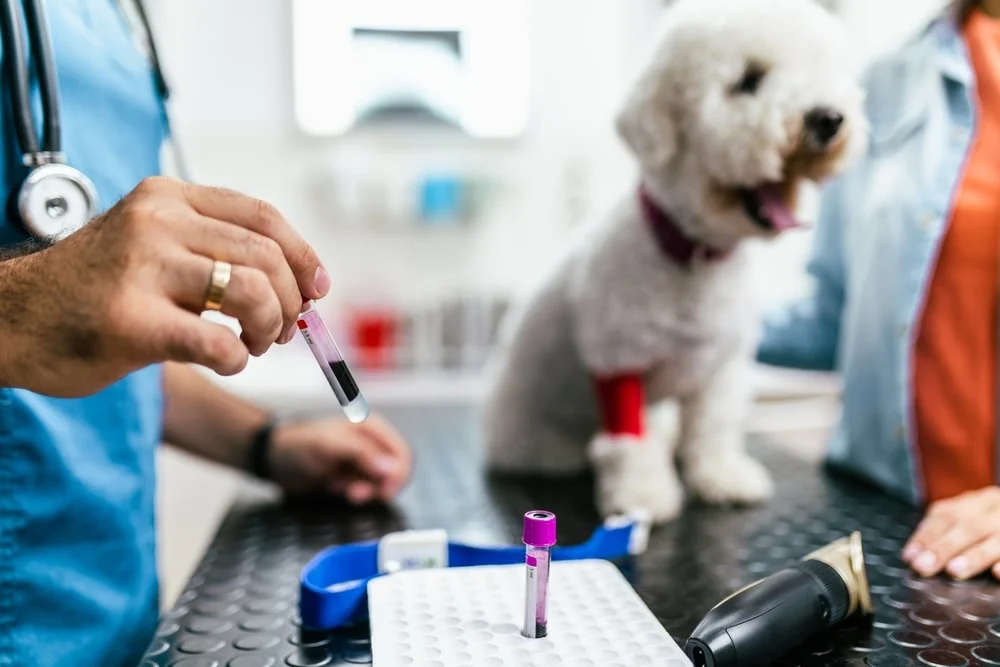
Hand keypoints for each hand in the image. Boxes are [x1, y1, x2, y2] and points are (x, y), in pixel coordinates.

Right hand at [0, 176, 328, 396]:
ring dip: (269, 328)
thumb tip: (301, 285)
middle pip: (265, 257)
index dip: (302, 255)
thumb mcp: (151, 243)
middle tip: (282, 330)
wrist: (10, 319)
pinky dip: (237, 359)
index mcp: (167, 198)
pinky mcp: (133, 322)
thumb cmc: (94, 289)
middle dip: (290, 302)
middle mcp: (156, 222)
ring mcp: (142, 269)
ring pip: (251, 293)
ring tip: (254, 344)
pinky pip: (220, 344)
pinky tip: (225, 360)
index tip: (317, 289)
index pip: (262, 216)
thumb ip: (214, 249)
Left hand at [268, 413, 412, 503]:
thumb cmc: (299, 445)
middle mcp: (373, 445)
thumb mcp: (330, 446)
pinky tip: (338, 489)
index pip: (402, 453)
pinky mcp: (355, 478)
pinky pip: (368, 492)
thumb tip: (390, 468)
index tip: (386, 491)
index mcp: (372, 429)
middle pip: (395, 472)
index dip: (398, 474)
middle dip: (380, 487)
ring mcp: (364, 463)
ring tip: (344, 490)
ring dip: (366, 493)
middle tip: (356, 494)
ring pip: (382, 485)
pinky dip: (356, 495)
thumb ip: (362, 454)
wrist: (276, 460)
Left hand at [902, 486, 999, 579]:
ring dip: (975, 555)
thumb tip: (914, 556)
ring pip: (997, 538)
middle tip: (924, 567)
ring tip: (955, 570)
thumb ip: (944, 532)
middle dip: (945, 547)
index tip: (910, 557)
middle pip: (970, 526)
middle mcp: (998, 508)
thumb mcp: (969, 519)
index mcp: (979, 500)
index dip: (927, 536)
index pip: (947, 514)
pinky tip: (997, 574)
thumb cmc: (990, 525)